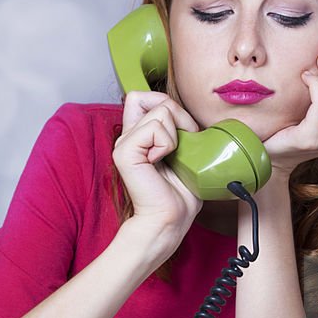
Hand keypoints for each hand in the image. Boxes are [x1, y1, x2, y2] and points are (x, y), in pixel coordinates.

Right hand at [112, 91, 202, 251]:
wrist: (170, 221)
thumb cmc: (179, 195)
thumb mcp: (186, 153)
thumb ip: (180, 130)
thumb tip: (193, 115)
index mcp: (139, 135)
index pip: (143, 96)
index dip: (168, 104)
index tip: (185, 132)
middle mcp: (128, 136)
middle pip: (150, 96)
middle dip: (177, 114)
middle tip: (182, 145)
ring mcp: (124, 144)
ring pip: (159, 110)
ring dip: (175, 134)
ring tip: (170, 158)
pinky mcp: (124, 153)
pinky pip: (154, 128)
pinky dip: (167, 143)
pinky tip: (160, 162)